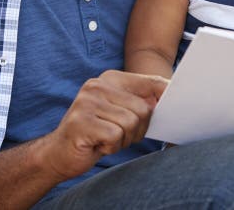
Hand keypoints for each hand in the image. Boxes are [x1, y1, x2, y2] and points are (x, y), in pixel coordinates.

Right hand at [39, 70, 167, 180]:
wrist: (58, 153)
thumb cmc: (96, 133)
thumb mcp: (120, 112)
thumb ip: (140, 101)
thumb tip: (171, 94)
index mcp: (110, 79)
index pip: (150, 82)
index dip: (165, 95)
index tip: (175, 103)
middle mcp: (97, 85)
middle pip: (143, 108)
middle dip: (138, 129)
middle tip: (120, 135)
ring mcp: (87, 102)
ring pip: (131, 123)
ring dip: (123, 139)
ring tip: (107, 139)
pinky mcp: (82, 122)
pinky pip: (116, 136)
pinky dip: (112, 147)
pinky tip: (99, 144)